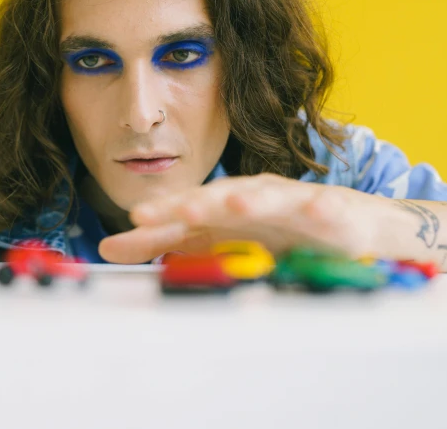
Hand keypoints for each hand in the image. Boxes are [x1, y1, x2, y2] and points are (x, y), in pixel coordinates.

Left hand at [98, 173, 387, 263]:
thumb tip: (107, 248)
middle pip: (224, 199)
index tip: (136, 217)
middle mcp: (253, 198)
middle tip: (182, 211)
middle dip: (203, 203)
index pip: (188, 208)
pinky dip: (325, 209)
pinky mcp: (332, 213)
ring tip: (239, 205)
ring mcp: (292, 203)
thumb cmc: (268, 230)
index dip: (165, 212)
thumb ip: (162, 243)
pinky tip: (318, 210)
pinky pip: (329, 210)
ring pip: (272, 198)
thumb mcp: (211, 239)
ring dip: (255, 200)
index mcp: (221, 207)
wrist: (340, 225)